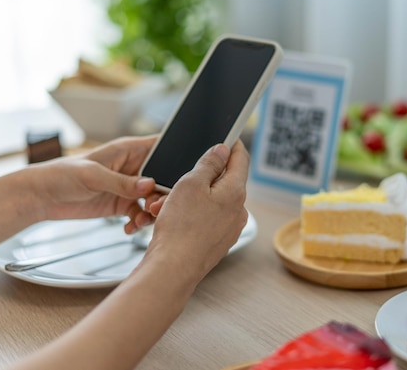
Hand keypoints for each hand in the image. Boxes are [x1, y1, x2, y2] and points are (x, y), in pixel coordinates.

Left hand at [27, 136, 161, 232]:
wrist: (40, 197)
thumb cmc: (61, 174)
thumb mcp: (93, 176)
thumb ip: (121, 182)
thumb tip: (149, 185)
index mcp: (128, 150)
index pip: (160, 149)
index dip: (174, 159)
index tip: (178, 177)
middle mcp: (132, 168)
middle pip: (162, 178)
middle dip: (163, 194)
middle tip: (156, 207)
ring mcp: (128, 187)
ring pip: (153, 199)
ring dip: (152, 212)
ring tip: (141, 221)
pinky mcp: (121, 204)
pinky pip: (140, 213)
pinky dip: (138, 222)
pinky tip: (129, 228)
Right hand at [146, 141, 249, 277]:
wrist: (172, 269)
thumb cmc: (180, 227)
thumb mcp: (190, 184)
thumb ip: (208, 163)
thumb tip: (222, 150)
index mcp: (236, 193)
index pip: (241, 159)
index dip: (232, 144)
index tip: (227, 136)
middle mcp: (238, 211)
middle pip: (224, 181)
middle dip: (200, 177)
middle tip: (179, 178)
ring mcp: (229, 229)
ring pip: (211, 202)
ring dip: (191, 198)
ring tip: (166, 204)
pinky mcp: (218, 243)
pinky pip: (206, 220)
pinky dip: (191, 215)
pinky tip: (171, 219)